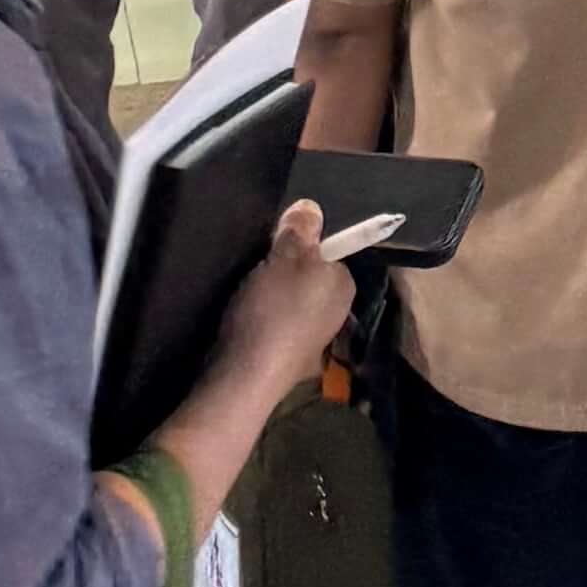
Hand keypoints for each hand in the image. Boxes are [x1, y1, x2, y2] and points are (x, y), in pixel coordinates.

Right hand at [216, 199, 356, 404]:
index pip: (327, 251)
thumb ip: (301, 231)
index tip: (273, 245)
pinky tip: (242, 318)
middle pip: (307, 277)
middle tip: (255, 264)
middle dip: (283, 270)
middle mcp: (336, 313)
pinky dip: (260, 319)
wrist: (247, 378)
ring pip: (290, 302)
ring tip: (245, 291)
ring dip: (269, 296)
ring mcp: (312, 340)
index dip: (300, 244)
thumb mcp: (286, 258)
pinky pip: (275, 325)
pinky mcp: (286, 359)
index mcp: (344, 286)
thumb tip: (312, 208)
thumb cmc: (274, 311)